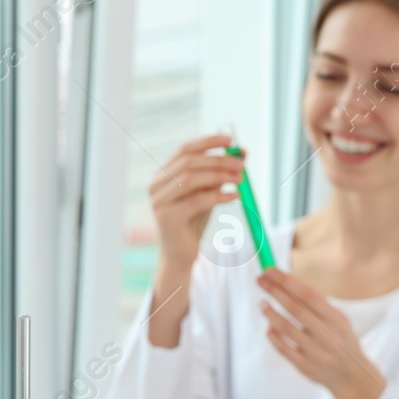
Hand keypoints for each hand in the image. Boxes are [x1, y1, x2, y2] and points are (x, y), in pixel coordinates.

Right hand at [146, 135, 243, 348]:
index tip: (230, 141)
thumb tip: (242, 153)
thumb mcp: (209, 193)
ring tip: (240, 179)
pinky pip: (196, 201)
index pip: (185, 150)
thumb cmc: (194, 223)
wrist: (180, 256)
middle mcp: (156, 185)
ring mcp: (158, 201)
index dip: (208, 142)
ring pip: (191, 179)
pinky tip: (234, 197)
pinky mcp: (167, 217)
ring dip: (220, 176)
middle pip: (189, 163)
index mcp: (163, 174)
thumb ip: (221, 174)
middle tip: (241, 165)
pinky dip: (218, 196)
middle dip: (218, 161)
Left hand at [258, 268, 386, 398]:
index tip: (271, 271)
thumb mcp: (339, 321)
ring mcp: (315, 353)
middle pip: (295, 309)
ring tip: (262, 303)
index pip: (309, 295)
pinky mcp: (305, 367)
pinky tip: (269, 326)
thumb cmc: (340, 341)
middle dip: (275, 292)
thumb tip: (288, 283)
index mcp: (337, 320)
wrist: (351, 376)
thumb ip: (318, 306)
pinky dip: (273, 335)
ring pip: (286, 329)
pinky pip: (283, 348)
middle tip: (260, 280)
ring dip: (270, 314)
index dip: (288, 281)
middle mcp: (327, 335)